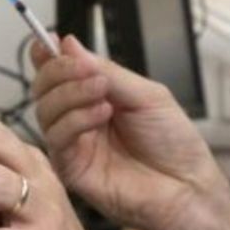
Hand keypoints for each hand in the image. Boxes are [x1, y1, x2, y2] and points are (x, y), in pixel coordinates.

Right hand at [31, 35, 229, 229]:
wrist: (185, 185)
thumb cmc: (173, 142)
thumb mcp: (146, 94)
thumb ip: (106, 70)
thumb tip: (69, 43)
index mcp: (95, 96)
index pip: (59, 72)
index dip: (48, 56)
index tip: (49, 43)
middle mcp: (79, 118)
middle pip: (44, 88)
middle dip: (59, 71)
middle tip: (85, 70)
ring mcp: (73, 144)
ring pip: (45, 110)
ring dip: (71, 93)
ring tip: (103, 93)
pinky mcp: (70, 168)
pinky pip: (56, 137)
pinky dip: (75, 119)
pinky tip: (101, 114)